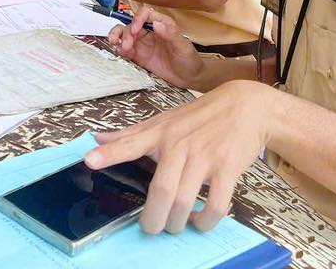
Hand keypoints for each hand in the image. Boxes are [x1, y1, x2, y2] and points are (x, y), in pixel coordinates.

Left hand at [85, 80, 275, 234]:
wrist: (245, 107)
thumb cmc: (198, 118)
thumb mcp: (163, 121)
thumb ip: (131, 135)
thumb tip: (97, 138)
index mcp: (160, 133)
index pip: (130, 143)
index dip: (110, 153)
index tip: (89, 161)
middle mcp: (180, 145)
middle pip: (160, 189)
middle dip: (153, 218)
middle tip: (151, 228)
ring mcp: (205, 157)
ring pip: (184, 201)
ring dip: (177, 223)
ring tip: (175, 225)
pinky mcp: (228, 168)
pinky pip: (215, 204)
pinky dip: (206, 221)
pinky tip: (201, 221)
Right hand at [109, 6, 203, 89]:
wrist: (189, 79)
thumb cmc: (189, 60)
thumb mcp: (183, 47)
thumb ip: (170, 34)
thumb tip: (156, 24)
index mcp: (162, 25)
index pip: (145, 14)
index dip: (138, 19)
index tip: (136, 30)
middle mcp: (150, 32)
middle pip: (131, 24)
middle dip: (126, 32)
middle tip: (128, 44)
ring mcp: (143, 44)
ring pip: (125, 35)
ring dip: (118, 37)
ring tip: (117, 45)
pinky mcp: (139, 56)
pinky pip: (125, 49)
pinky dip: (120, 49)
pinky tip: (120, 53)